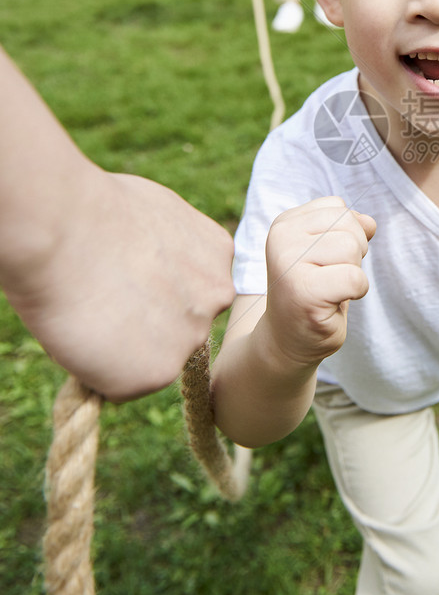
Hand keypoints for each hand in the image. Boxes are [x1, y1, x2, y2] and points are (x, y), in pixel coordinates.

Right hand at [8, 171, 233, 401]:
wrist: (63, 228)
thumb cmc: (94, 210)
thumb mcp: (155, 215)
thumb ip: (170, 248)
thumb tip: (154, 260)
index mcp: (218, 256)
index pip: (191, 292)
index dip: (151, 291)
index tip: (123, 279)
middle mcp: (217, 299)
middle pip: (178, 328)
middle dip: (146, 323)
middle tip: (104, 299)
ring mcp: (191, 338)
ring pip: (153, 359)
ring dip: (123, 348)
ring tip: (91, 310)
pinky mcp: (158, 373)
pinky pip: (123, 384)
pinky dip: (100, 370)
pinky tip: (85, 333)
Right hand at [263, 196, 375, 367]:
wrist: (287, 341)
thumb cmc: (314, 292)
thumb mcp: (328, 250)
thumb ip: (348, 227)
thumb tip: (370, 223)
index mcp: (285, 223)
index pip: (338, 207)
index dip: (345, 234)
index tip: (322, 261)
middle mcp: (282, 238)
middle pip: (348, 226)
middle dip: (352, 254)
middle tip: (328, 279)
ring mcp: (289, 264)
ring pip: (352, 248)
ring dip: (352, 273)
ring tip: (329, 290)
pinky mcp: (304, 292)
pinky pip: (355, 278)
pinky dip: (356, 292)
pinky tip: (333, 304)